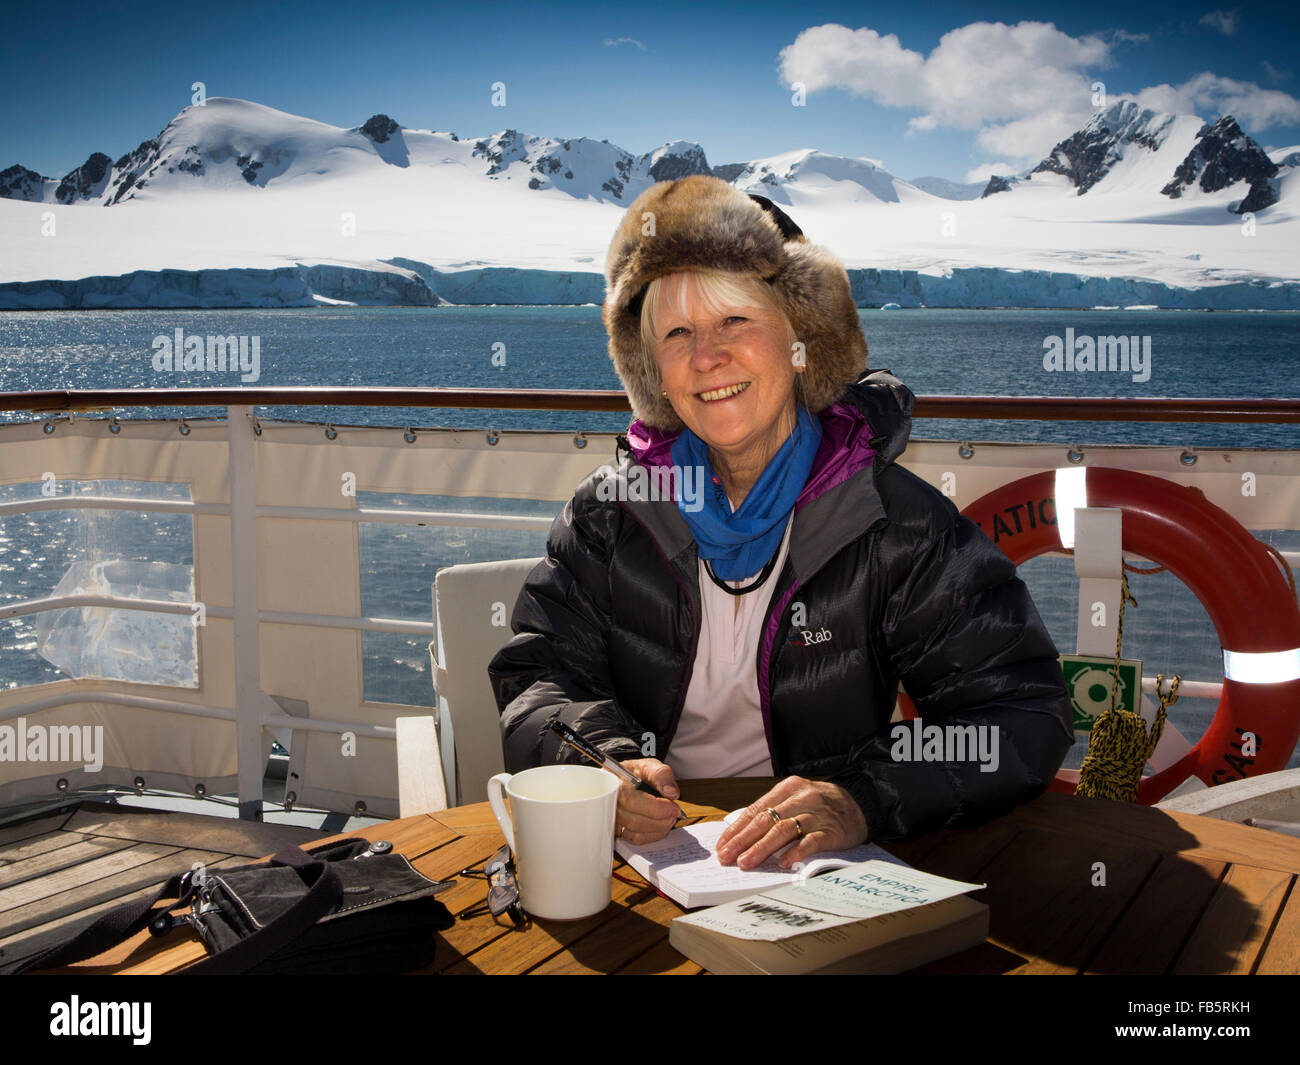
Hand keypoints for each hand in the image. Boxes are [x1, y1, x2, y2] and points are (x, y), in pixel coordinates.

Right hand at [614, 759, 682, 844]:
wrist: (624, 779)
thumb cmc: (635, 773)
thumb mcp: (649, 765)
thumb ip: (661, 774)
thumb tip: (671, 793)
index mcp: (617, 785)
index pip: (633, 802)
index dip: (656, 808)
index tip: (674, 808)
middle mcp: (611, 804)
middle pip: (635, 821)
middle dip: (661, 820)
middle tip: (674, 811)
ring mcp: (613, 818)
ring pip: (636, 833)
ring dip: (658, 828)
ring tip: (668, 817)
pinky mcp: (618, 830)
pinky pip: (635, 839)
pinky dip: (652, 835)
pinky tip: (659, 824)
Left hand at [715, 777, 867, 869]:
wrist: (860, 804)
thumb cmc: (821, 805)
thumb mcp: (796, 799)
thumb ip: (772, 812)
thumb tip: (740, 834)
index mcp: (788, 788)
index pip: (756, 809)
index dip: (737, 829)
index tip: (722, 846)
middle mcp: (801, 798)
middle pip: (766, 820)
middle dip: (743, 841)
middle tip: (727, 858)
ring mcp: (817, 814)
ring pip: (784, 830)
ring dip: (762, 848)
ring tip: (746, 863)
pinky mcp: (831, 831)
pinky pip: (810, 841)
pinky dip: (794, 852)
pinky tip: (782, 863)